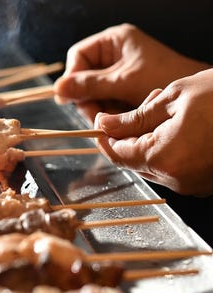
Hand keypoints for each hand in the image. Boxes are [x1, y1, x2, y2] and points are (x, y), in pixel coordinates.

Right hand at [54, 23, 210, 122]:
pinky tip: (114, 120)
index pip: (78, 56)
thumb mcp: (123, 82)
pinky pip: (102, 102)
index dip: (72, 77)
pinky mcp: (120, 92)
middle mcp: (112, 56)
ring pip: (91, 93)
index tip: (69, 98)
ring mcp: (115, 75)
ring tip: (108, 120)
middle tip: (94, 115)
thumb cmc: (162, 79)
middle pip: (83, 77)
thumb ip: (90, 85)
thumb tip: (58, 88)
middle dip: (86, 98)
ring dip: (96, 109)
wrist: (187, 99)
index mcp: (113, 42)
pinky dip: (106, 113)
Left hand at [95, 69, 212, 196]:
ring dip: (148, 137)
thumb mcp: (174, 98)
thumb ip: (133, 117)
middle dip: (129, 133)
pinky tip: (178, 123)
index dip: (105, 138)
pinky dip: (165, 146)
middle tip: (144, 104)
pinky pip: (171, 166)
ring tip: (166, 107)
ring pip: (151, 162)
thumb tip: (104, 124)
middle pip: (133, 159)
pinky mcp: (201, 181)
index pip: (117, 154)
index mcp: (164, 158)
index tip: (100, 122)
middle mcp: (175, 178)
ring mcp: (190, 184)